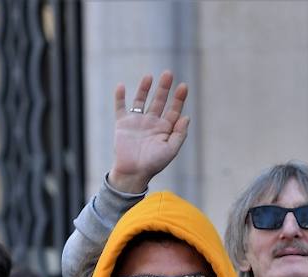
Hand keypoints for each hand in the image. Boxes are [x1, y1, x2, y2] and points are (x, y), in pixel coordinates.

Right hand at [108, 72, 189, 194]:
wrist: (133, 172)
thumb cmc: (154, 164)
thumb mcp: (171, 150)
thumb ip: (179, 134)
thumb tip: (186, 117)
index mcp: (164, 129)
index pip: (174, 110)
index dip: (179, 98)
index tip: (184, 86)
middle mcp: (151, 122)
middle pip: (159, 101)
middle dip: (164, 88)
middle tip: (168, 73)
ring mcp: (137, 121)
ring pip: (141, 100)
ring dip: (145, 88)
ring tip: (150, 76)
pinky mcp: (123, 123)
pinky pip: (120, 107)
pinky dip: (120, 97)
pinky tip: (121, 86)